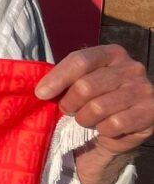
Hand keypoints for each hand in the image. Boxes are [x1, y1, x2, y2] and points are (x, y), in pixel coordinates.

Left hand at [35, 44, 153, 158]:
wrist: (124, 125)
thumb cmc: (95, 98)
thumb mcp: (80, 81)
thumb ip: (64, 79)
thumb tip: (41, 91)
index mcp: (111, 53)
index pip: (80, 61)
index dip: (57, 78)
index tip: (41, 94)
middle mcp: (131, 67)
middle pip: (86, 86)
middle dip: (69, 103)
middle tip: (68, 109)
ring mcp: (143, 89)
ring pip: (98, 107)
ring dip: (85, 118)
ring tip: (87, 118)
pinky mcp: (150, 111)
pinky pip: (114, 124)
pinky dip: (103, 130)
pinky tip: (105, 127)